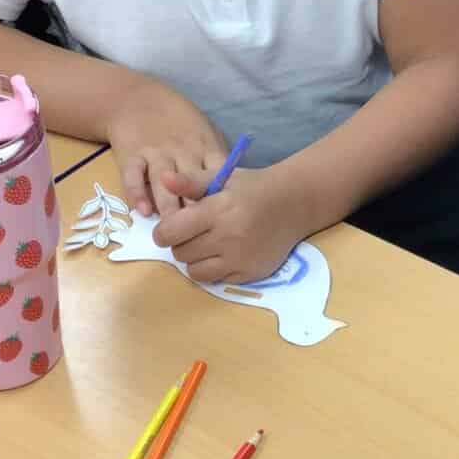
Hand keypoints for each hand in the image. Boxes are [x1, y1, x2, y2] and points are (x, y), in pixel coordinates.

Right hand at [105, 81, 226, 219]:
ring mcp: (156, 153)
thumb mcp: (206, 133)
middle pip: (191, 185)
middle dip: (194, 210)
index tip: (223, 221)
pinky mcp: (131, 154)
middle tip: (198, 236)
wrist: (137, 99)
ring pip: (163, 184)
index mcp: (205, 148)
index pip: (216, 177)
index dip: (219, 200)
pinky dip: (137, 193)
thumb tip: (231, 193)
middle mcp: (182, 152)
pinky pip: (133, 176)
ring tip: (171, 230)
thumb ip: (216, 161)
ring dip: (168, 206)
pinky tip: (142, 211)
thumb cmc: (180, 121)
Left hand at [151, 166, 304, 284]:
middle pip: (180, 252)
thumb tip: (164, 180)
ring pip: (194, 271)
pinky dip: (214, 269)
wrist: (293, 204)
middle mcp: (228, 237)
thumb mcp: (222, 177)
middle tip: (194, 234)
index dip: (164, 231)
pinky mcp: (249, 273)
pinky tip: (224, 254)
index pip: (170, 232)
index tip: (171, 227)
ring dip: (195, 259)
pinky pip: (216, 280)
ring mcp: (239, 259)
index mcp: (217, 210)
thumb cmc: (252, 188)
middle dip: (181, 243)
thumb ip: (191, 182)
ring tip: (207, 246)